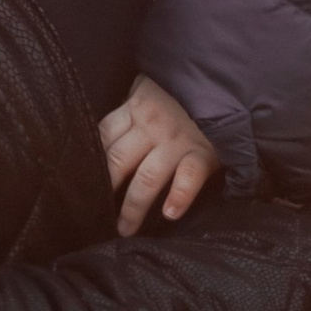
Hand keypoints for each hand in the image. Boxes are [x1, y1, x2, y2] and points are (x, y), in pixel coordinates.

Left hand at [100, 74, 223, 233]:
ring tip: (126, 229)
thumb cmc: (186, 90)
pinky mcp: (203, 152)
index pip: (103, 135)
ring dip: (134, 206)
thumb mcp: (153, 88)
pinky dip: (179, 196)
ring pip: (147, 177)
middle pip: (118, 161)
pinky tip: (170, 214)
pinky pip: (188, 177)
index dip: (91, 159)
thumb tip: (110, 134)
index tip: (84, 180)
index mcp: (136, 107)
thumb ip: (134, 107)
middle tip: (97, 214)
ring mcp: (177, 140)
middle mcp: (152, 125)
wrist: (227, 81)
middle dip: (106, 190)